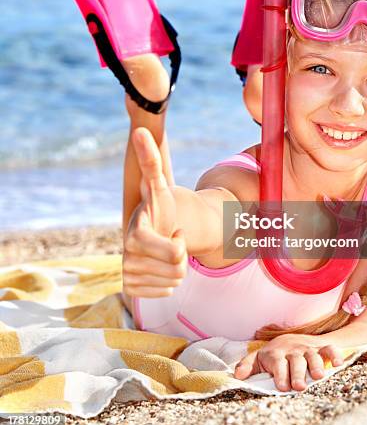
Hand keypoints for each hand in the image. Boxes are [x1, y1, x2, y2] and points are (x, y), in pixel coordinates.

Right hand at [122, 127, 186, 297]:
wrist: (151, 229)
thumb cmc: (160, 207)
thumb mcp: (160, 185)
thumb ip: (151, 160)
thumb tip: (141, 131)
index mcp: (135, 235)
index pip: (176, 253)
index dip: (181, 244)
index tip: (174, 231)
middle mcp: (127, 257)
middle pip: (178, 270)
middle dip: (181, 256)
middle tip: (170, 240)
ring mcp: (128, 274)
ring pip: (174, 283)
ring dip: (176, 268)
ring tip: (164, 250)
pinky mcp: (131, 289)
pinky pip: (166, 293)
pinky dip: (169, 281)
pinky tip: (160, 265)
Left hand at [233, 334, 343, 391]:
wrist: (291, 338)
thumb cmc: (273, 355)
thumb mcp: (258, 359)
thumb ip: (247, 366)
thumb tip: (237, 376)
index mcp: (276, 353)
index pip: (277, 363)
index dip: (280, 374)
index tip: (282, 386)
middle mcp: (292, 350)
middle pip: (296, 361)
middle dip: (298, 373)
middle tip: (299, 386)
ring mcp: (307, 348)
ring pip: (313, 355)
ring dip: (316, 364)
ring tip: (318, 376)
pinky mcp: (320, 348)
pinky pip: (329, 349)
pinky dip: (334, 354)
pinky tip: (338, 363)